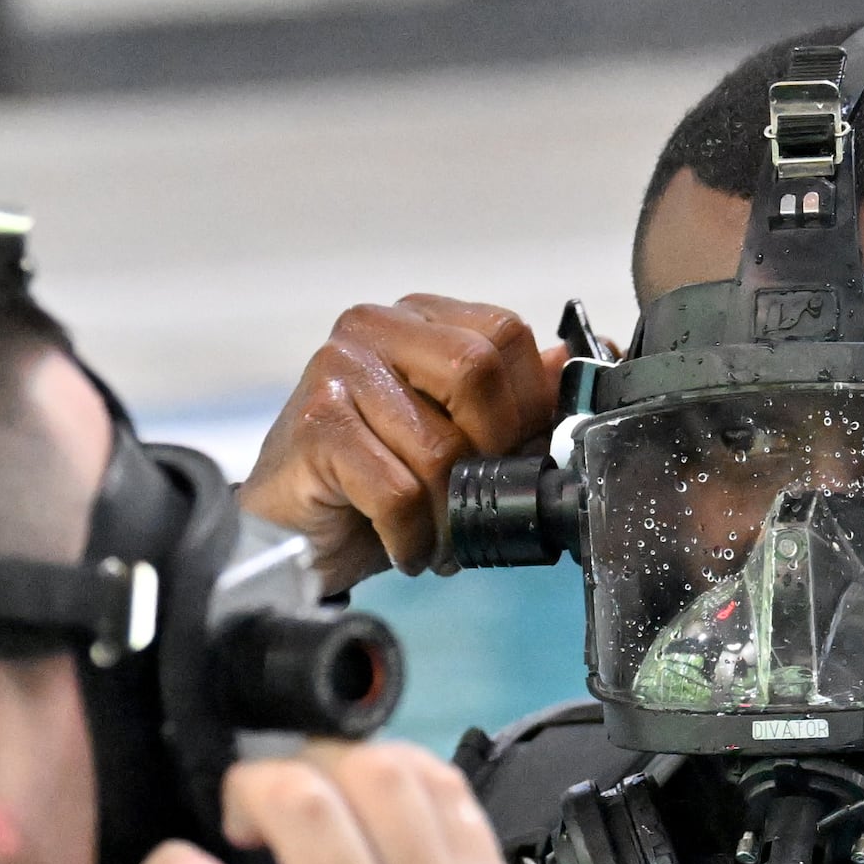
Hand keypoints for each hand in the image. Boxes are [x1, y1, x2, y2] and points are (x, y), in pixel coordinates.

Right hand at [241, 298, 566, 588]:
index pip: (505, 333)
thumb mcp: (460, 437)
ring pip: (440, 447)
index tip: (512, 455)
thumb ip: (512, 397)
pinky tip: (403, 545)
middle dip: (490, 452)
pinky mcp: (315, 425)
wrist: (294, 536)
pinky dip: (412, 536)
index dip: (526, 405)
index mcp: (419, 318)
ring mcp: (337, 370)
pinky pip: (398, 491)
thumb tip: (569, 359)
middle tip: (476, 495)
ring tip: (437, 535)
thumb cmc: (376, 485)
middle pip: (476, 372)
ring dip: (451, 514)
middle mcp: (374, 328)